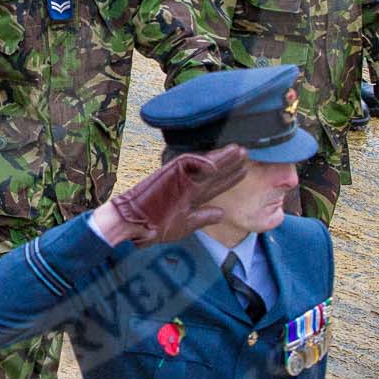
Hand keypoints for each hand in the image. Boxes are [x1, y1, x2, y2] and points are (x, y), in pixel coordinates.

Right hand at [108, 145, 249, 244]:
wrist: (131, 225)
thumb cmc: (153, 227)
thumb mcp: (184, 225)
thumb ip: (203, 218)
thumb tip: (221, 213)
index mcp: (190, 196)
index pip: (214, 185)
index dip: (229, 179)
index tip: (244, 172)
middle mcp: (187, 184)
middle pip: (213, 172)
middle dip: (230, 164)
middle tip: (246, 153)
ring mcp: (178, 178)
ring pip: (203, 164)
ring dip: (220, 157)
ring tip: (238, 151)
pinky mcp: (168, 174)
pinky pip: (186, 163)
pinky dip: (200, 162)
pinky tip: (215, 163)